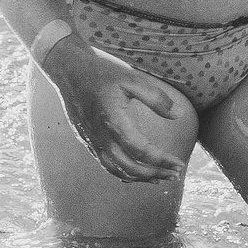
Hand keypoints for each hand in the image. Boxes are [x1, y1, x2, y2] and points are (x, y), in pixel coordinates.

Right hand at [44, 37, 199, 182]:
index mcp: (114, 121)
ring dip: (139, 178)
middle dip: (154, 174)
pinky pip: (105, 164)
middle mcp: (101, 136)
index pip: (142, 151)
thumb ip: (156, 98)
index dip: (162, 160)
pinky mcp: (86, 140)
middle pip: (129, 167)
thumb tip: (177, 115)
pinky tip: (134, 172)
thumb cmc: (101, 71)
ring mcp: (91, 140)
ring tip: (158, 178)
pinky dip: (122, 173)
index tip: (179, 164)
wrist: (68, 70)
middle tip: (174, 174)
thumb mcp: (132, 78)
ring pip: (116, 170)